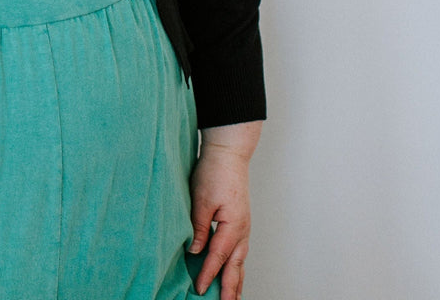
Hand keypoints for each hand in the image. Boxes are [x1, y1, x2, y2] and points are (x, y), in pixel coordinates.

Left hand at [187, 121, 260, 299]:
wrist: (228, 153)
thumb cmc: (214, 172)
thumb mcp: (201, 199)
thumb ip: (199, 227)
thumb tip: (195, 251)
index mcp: (233, 226)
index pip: (218, 257)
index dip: (208, 275)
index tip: (200, 290)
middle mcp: (242, 230)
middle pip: (236, 266)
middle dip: (230, 288)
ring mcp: (244, 226)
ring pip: (241, 261)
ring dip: (236, 280)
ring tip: (233, 298)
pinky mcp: (240, 221)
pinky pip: (240, 250)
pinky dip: (237, 265)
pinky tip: (233, 272)